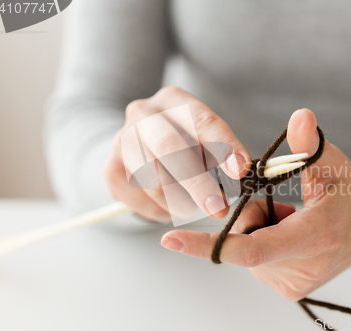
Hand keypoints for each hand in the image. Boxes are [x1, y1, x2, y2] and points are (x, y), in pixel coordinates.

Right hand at [104, 86, 251, 221]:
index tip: (240, 170)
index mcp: (172, 99)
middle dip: (197, 182)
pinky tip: (171, 206)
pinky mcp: (110, 170)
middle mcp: (142, 114)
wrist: (138, 144)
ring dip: (181, 202)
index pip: (200, 119)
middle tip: (218, 208)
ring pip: (154, 180)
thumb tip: (240, 170)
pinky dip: (163, 211)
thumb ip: (220, 151)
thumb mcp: (204, 137)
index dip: (222, 145)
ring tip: (195, 208)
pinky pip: (142, 199)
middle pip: (169, 146)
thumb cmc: (184, 142)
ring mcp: (121, 141)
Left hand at [160, 108, 350, 299]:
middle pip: (245, 242)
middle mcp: (302, 269)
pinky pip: (257, 262)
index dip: (209, 245)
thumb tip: (300, 116)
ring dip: (258, 230)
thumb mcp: (332, 163)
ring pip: (248, 252)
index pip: (251, 248)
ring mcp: (295, 284)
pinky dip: (264, 243)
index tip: (171, 239)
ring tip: (291, 218)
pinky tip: (288, 233)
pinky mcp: (290, 289)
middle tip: (282, 203)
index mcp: (316, 236)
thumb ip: (308, 144)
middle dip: (249, 217)